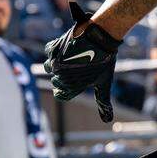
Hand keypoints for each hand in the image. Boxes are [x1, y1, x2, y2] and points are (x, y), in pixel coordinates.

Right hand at [43, 2, 121, 121]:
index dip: (67, 89)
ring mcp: (56, 62)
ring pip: (49, 67)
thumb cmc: (105, 61)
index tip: (73, 81)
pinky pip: (49, 52)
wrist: (102, 36)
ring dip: (58, 63)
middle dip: (65, 75)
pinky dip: (56, 51)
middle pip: (56, 80)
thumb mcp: (104, 83)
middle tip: (79, 65)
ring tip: (73, 57)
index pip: (61, 95)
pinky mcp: (54, 48)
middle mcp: (61, 76)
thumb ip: (103, 103)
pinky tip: (68, 48)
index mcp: (72, 86)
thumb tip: (107, 120)